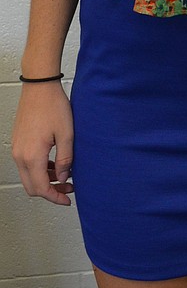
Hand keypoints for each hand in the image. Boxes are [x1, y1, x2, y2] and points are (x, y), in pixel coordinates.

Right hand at [12, 84, 74, 205]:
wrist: (40, 87)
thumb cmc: (53, 106)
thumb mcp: (67, 134)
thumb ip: (65, 159)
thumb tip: (63, 178)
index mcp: (32, 156)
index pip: (41, 188)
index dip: (55, 197)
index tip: (67, 200)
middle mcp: (20, 155)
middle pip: (32, 186)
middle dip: (50, 191)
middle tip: (69, 188)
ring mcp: (17, 149)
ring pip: (29, 176)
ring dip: (45, 180)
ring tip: (65, 175)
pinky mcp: (19, 143)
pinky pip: (27, 164)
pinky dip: (40, 169)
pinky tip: (55, 163)